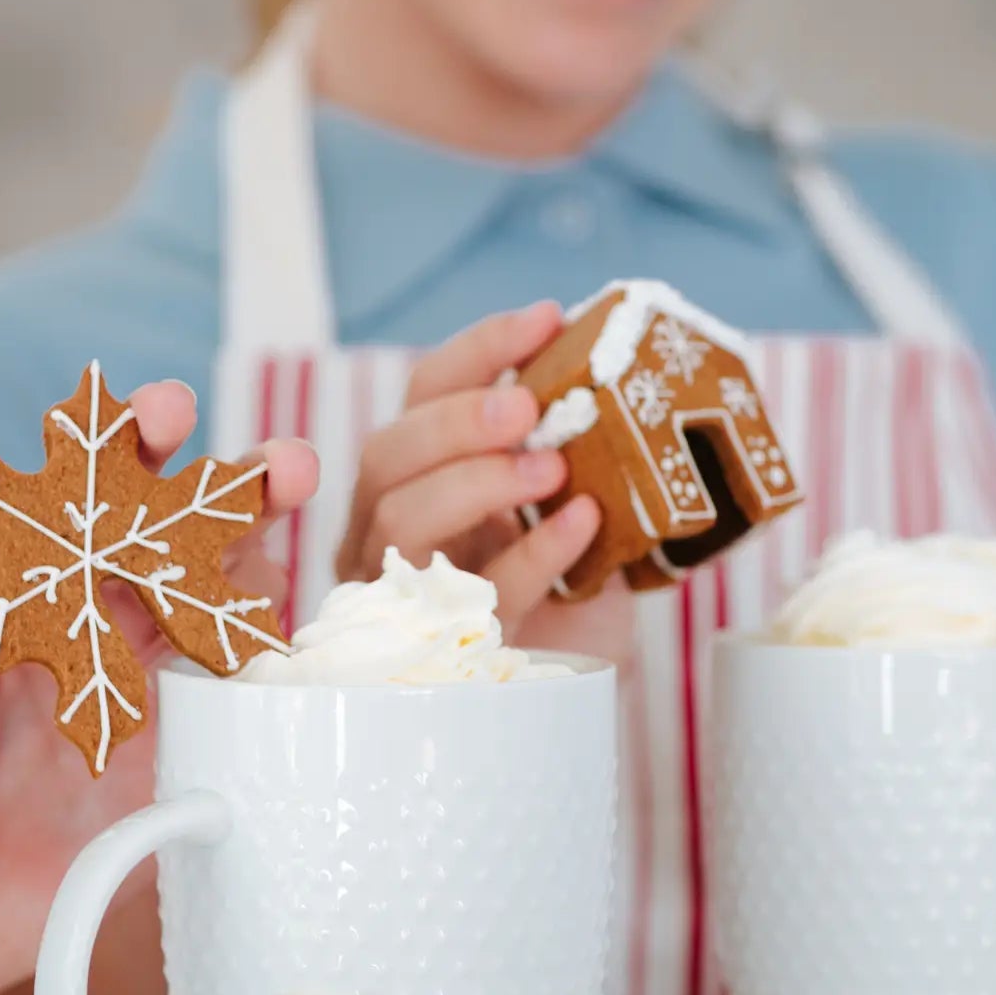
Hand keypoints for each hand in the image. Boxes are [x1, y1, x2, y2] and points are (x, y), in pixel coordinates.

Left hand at [0, 382, 317, 994]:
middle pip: (179, 560)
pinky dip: (265, 701)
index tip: (166, 410)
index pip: (90, 512)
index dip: (132, 457)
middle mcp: (93, 647)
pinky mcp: (161, 786)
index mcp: (26, 606)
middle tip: (292, 464)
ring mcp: (137, 715)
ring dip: (263, 589)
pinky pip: (226, 736)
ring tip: (305, 549)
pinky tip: (300, 666)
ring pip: (216, 635)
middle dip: (235, 504)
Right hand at [336, 302, 635, 669]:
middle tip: (530, 409)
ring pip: (402, 520)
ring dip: (477, 481)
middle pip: (385, 456)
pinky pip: (476, 592)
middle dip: (456, 421)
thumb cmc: (567, 580)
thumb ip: (565, 444)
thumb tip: (610, 365)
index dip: (478, 351)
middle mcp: (392, 529)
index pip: (422, 395)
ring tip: (554, 470)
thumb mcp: (565, 500)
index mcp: (422, 474)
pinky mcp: (451, 648)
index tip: (547, 318)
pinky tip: (583, 525)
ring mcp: (408, 591)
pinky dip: (532, 552)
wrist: (582, 676)